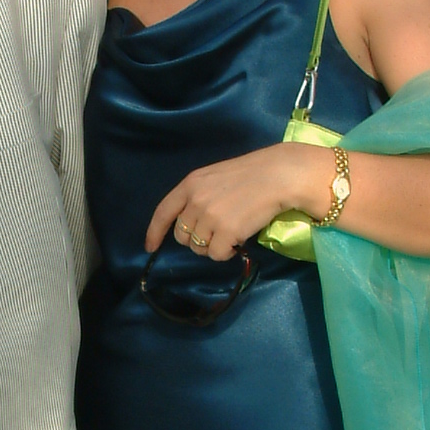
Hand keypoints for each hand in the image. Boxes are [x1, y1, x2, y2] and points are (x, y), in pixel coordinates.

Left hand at [147, 144, 332, 261]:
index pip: (163, 212)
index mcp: (191, 184)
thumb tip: (191, 225)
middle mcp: (195, 201)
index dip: (154, 232)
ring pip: (199, 248)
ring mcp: (210, 217)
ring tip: (232, 233)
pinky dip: (227, 252)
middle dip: (195, 239)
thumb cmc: (252, 174)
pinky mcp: (226, 232)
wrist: (279, 175)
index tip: (150, 246)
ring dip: (214, 246)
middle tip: (216, 232)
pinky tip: (239, 240)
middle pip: (182, 235)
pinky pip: (217, 254)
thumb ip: (199, 196)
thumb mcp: (215, 177)